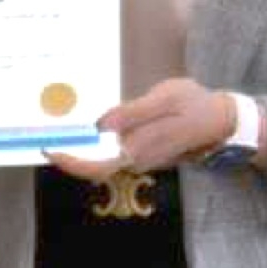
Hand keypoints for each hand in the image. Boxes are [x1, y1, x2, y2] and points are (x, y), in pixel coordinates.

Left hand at [46, 77, 234, 179]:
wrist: (220, 120)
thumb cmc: (194, 106)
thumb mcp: (165, 100)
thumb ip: (132, 114)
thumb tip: (101, 125)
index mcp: (137, 150)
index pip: (96, 168)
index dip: (70, 163)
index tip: (49, 150)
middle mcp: (134, 160)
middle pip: (93, 163)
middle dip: (69, 149)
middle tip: (46, 128)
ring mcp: (137, 158)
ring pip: (101, 156)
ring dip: (81, 143)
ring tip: (61, 120)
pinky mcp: (140, 151)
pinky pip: (111, 149)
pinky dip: (95, 139)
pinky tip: (87, 121)